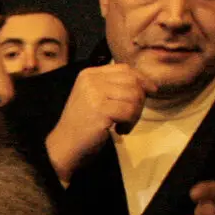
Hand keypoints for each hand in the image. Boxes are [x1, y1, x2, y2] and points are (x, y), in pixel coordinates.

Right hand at [44, 64, 152, 183]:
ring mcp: (95, 94)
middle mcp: (91, 80)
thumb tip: (148, 84)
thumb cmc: (82, 125)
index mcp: (89, 74)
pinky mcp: (100, 110)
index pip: (124, 69)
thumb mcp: (95, 98)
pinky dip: (129, 124)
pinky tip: (120, 131)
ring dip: (135, 114)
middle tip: (131, 117)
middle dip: (139, 100)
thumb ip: (114, 87)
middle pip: (132, 81)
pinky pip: (129, 112)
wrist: (64, 146)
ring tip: (124, 125)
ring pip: (134, 96)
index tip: (150, 91)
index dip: (142, 79)